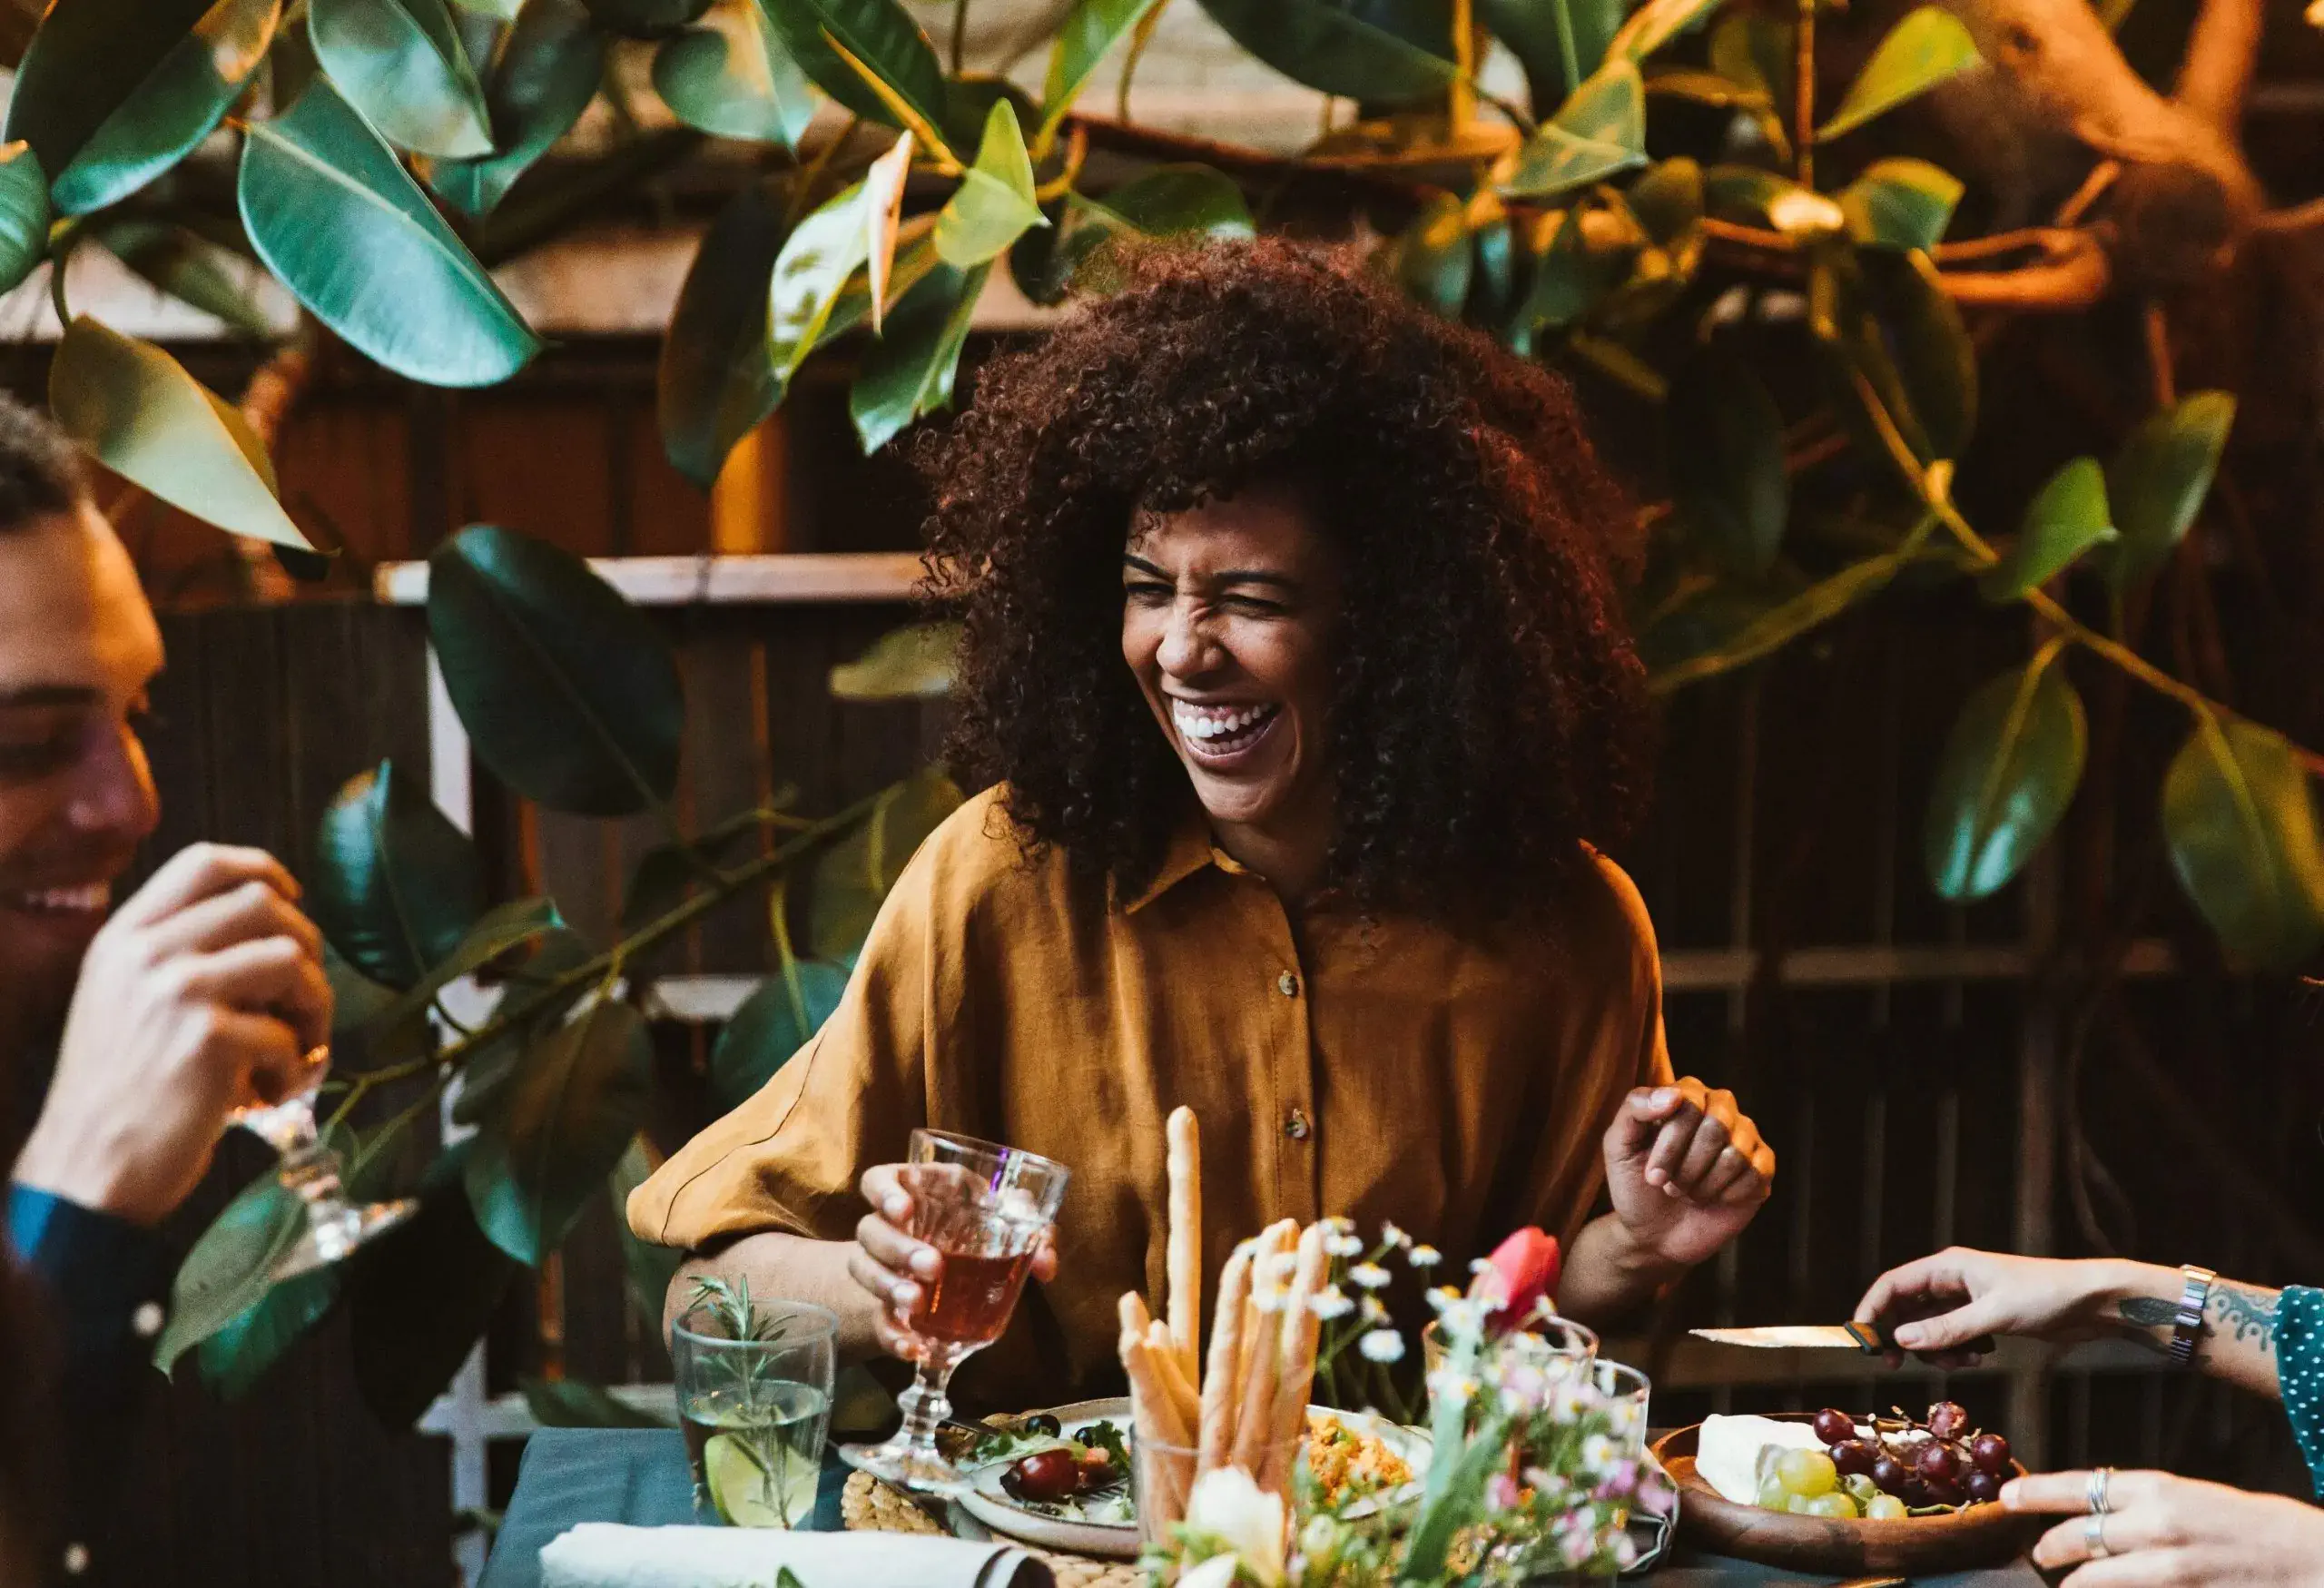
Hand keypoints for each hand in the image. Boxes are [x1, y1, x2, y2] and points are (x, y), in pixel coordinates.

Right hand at [11, 844, 329, 1225]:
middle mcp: (147, 953)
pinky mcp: (210, 1040)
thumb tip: (271, 924)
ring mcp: (178, 992)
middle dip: (308, 945)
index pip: (203, 862)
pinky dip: (295, 1068)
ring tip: (298, 1048)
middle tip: (306, 996)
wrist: (86, 1170)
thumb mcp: (122, 999)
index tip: (295, 899)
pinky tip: (268, 1095)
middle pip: (264, 902)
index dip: (264, 869)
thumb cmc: (120, 1093)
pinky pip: (290, 1035)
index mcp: (123, 938)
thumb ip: (174, 953)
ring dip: (315, 1008)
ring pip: (291, 958)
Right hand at [847, 1161, 1058, 1361]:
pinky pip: (877, 1320)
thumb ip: (1028, 1228)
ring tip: (917, 1302)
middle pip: (871, 1230)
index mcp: (913, 1194)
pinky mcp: (881, 1308)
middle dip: (898, 1247)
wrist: (939, 1277)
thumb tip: (1046, 1261)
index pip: (880, 1181)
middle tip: (933, 1266)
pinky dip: (891, 1334)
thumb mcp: (997, 1221)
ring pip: (864, 1270)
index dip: (884, 1192)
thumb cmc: (970, 1232)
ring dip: (889, 1286)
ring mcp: (879, 1268)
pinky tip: (911, 1346)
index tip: (903, 1210)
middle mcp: (887, 1228)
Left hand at [1601, 1078, 1774, 1273]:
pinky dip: (1726, 1196)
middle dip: (1686, 1167)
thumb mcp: (1619, 1144)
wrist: (1653, 1233)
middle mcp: (1720, 1109)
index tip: (1652, 1175)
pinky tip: (1712, 1199)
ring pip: (1735, 1155)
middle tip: (1669, 1186)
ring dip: (1703, 1185)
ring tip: (1688, 1192)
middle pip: (1716, 1127)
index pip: (1688, 1102)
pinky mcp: (1762, 1169)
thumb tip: (1674, 1094)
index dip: (1670, 1144)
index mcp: (1687, 1094)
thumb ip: (1635, 1108)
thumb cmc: (1635, 1183)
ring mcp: (1745, 1138)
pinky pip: (1755, 1175)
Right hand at [1853, 1248, 2134, 1365]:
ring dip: (1934, 1348)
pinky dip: (1955, 1350)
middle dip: (1902, 1336)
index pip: (1893, 1284)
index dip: (1872, 1309)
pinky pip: (1952, 1335)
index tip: (1862, 1340)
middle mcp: (1952, 1279)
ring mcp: (1967, 1298)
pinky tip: (1976, 1358)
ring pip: (1929, 1325)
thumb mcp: (1993, 1315)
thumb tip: (1900, 1339)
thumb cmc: (2046, 1295)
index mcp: (1948, 1266)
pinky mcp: (1983, 1316)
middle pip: (1907, 1307)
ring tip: (1959, 1362)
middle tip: (1898, 1365)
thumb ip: (1946, 1329)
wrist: (2093, 1302)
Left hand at [2009, 1469, 2323, 1586]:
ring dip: (2075, 1583)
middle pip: (2076, 1537)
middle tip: (2041, 1555)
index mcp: (2158, 1489)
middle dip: (2050, 1549)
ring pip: (2093, 1578)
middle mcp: (2156, 1525)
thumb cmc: (2254, 1525)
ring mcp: (2169, 1567)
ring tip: (2069, 1582)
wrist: (2310, 1560)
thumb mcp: (2193, 1497)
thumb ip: (2144, 1505)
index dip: (2035, 1492)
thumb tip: (2096, 1510)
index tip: (2006, 1497)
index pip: (2079, 1485)